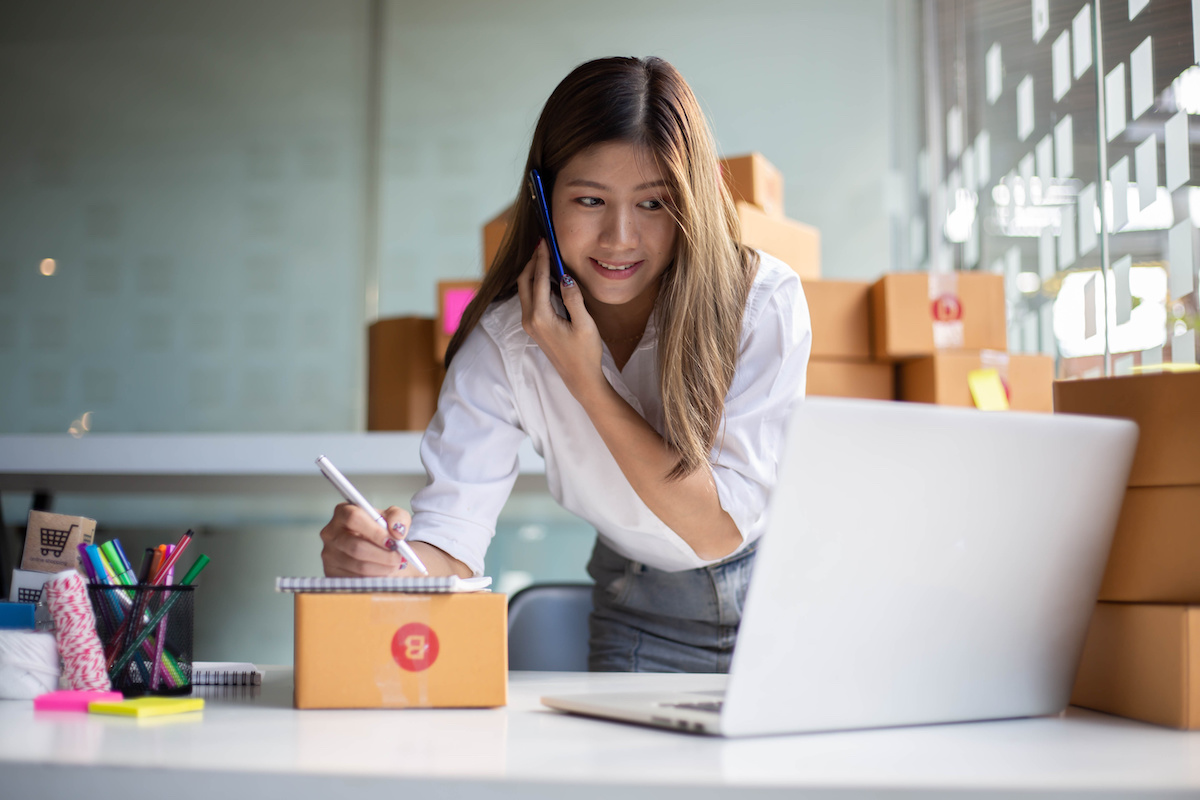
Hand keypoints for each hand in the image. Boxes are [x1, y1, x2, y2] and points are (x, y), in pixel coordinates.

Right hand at [319, 503, 410, 576]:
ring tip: (395, 564)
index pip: (354, 518)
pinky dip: (375, 577)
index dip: (375, 531)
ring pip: (358, 565)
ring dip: (382, 567)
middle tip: (399, 557)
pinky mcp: (331, 572)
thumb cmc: (383, 529)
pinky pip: (356, 579)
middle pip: (356, 546)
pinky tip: (384, 572)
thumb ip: (399, 517)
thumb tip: (397, 530)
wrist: (377, 548)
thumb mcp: (394, 517)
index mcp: (343, 512)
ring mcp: (329, 554)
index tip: (393, 541)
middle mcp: (331, 532)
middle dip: (383, 554)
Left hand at [517, 240, 605, 401]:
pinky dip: (535, 285)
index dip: (541, 258)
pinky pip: (529, 300)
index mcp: (540, 317)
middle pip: (524, 282)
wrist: (580, 378)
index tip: (545, 242)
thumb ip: (573, 298)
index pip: (537, 280)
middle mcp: (530, 320)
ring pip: (524, 290)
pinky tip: (548, 278)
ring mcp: (529, 325)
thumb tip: (565, 277)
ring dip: (532, 272)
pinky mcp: (534, 327)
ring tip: (545, 257)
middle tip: (543, 245)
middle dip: (532, 262)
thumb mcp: (585, 324)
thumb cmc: (585, 354)